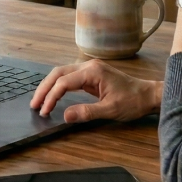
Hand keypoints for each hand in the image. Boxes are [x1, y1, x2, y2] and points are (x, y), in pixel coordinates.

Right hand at [30, 59, 161, 123]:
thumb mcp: (110, 110)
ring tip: (39, 101)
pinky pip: (69, 77)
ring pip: (62, 73)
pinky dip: (58, 86)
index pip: (63, 82)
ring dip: (49, 86)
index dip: (51, 97)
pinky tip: (52, 95)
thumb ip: (87, 112)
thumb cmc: (133, 102)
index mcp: (92, 71)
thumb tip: (64, 116)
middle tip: (34, 105)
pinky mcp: (91, 75)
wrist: (148, 95)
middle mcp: (89, 66)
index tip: (44, 111)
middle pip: (58, 73)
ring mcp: (90, 69)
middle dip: (44, 88)